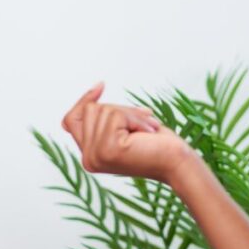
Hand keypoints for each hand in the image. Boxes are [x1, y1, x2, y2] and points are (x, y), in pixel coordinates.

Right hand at [61, 83, 189, 182]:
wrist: (177, 163)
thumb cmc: (157, 144)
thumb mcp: (126, 127)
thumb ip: (106, 117)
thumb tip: (96, 87)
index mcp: (89, 156)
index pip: (71, 120)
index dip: (83, 100)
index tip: (100, 85)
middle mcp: (88, 159)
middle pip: (89, 110)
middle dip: (119, 109)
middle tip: (143, 124)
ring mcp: (95, 156)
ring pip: (103, 110)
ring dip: (130, 114)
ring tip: (146, 130)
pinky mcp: (108, 150)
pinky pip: (116, 116)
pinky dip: (135, 118)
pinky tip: (148, 133)